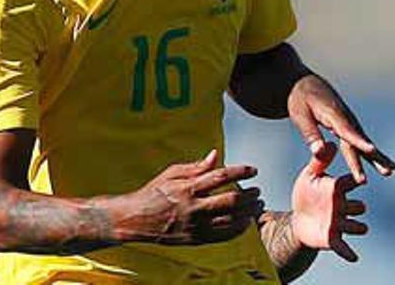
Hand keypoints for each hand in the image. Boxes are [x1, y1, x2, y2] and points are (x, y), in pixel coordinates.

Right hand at [115, 150, 263, 244]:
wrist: (137, 219)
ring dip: (249, 212)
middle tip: (257, 190)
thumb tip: (215, 155)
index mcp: (187, 188)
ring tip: (257, 205)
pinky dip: (239, 229)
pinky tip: (246, 222)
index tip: (253, 170)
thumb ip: (196, 166)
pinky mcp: (196, 239)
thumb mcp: (171, 173)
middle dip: (249, 195)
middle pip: (231, 201)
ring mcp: (195, 225)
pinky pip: (224, 236)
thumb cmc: (154, 193)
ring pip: (231, 221)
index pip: (220, 177)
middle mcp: (193, 207)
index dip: (240, 172)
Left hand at [288, 73, 394, 183]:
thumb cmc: (299, 99)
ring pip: (362, 141)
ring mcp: (348, 121)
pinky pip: (358, 140)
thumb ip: (310, 134)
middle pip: (359, 140)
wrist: (302, 83)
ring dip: (376, 156)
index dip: (359, 141)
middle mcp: (345, 118)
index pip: (348, 130)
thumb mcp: (300, 115)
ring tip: (391, 170)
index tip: (372, 150)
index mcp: (333, 114)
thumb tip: (320, 152)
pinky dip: (369, 151)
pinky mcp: (347, 125)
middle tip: (387, 170)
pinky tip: (379, 161)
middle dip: (373, 156)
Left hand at [290, 141, 367, 261]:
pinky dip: (348, 252)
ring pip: (355, 226)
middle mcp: (343, 206)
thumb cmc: (306, 192)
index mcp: (338, 189)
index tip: (359, 180)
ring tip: (361, 228)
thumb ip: (319, 161)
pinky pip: (343, 247)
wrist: (299, 215)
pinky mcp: (333, 238)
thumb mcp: (310, 176)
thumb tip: (328, 143)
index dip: (355, 181)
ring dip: (357, 228)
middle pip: (357, 207)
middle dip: (357, 208)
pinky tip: (354, 257)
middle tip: (359, 208)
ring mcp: (340, 223)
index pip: (351, 183)